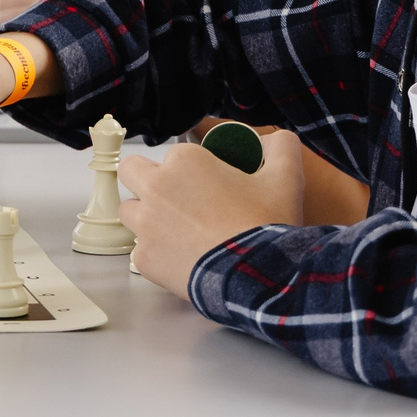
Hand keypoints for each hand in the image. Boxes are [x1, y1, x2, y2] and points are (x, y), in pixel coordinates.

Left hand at [112, 128, 309, 297]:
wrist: (258, 276)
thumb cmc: (266, 225)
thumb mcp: (285, 177)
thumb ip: (281, 147)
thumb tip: (273, 139)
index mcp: (184, 161)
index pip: (173, 154)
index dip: (189, 169)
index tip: (205, 184)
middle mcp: (156, 188)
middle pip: (131, 171)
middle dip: (147, 180)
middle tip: (175, 198)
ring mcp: (146, 224)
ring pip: (131, 211)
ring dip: (147, 216)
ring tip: (177, 230)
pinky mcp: (144, 257)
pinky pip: (141, 250)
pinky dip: (157, 253)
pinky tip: (182, 257)